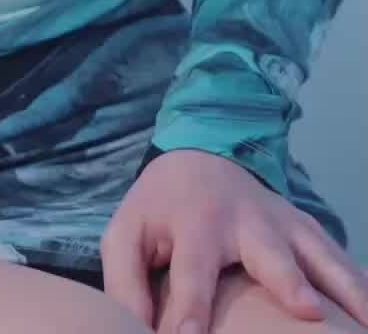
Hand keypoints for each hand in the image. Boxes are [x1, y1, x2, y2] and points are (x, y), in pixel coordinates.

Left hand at [100, 149, 367, 332]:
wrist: (199, 154)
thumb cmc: (160, 209)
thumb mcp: (126, 235)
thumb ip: (125, 284)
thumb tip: (135, 333)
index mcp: (195, 223)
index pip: (193, 273)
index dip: (191, 310)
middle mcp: (245, 221)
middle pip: (269, 254)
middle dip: (289, 282)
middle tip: (308, 311)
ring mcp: (282, 223)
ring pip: (319, 254)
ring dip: (345, 286)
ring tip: (365, 320)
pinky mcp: (306, 229)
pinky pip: (337, 256)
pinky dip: (358, 280)